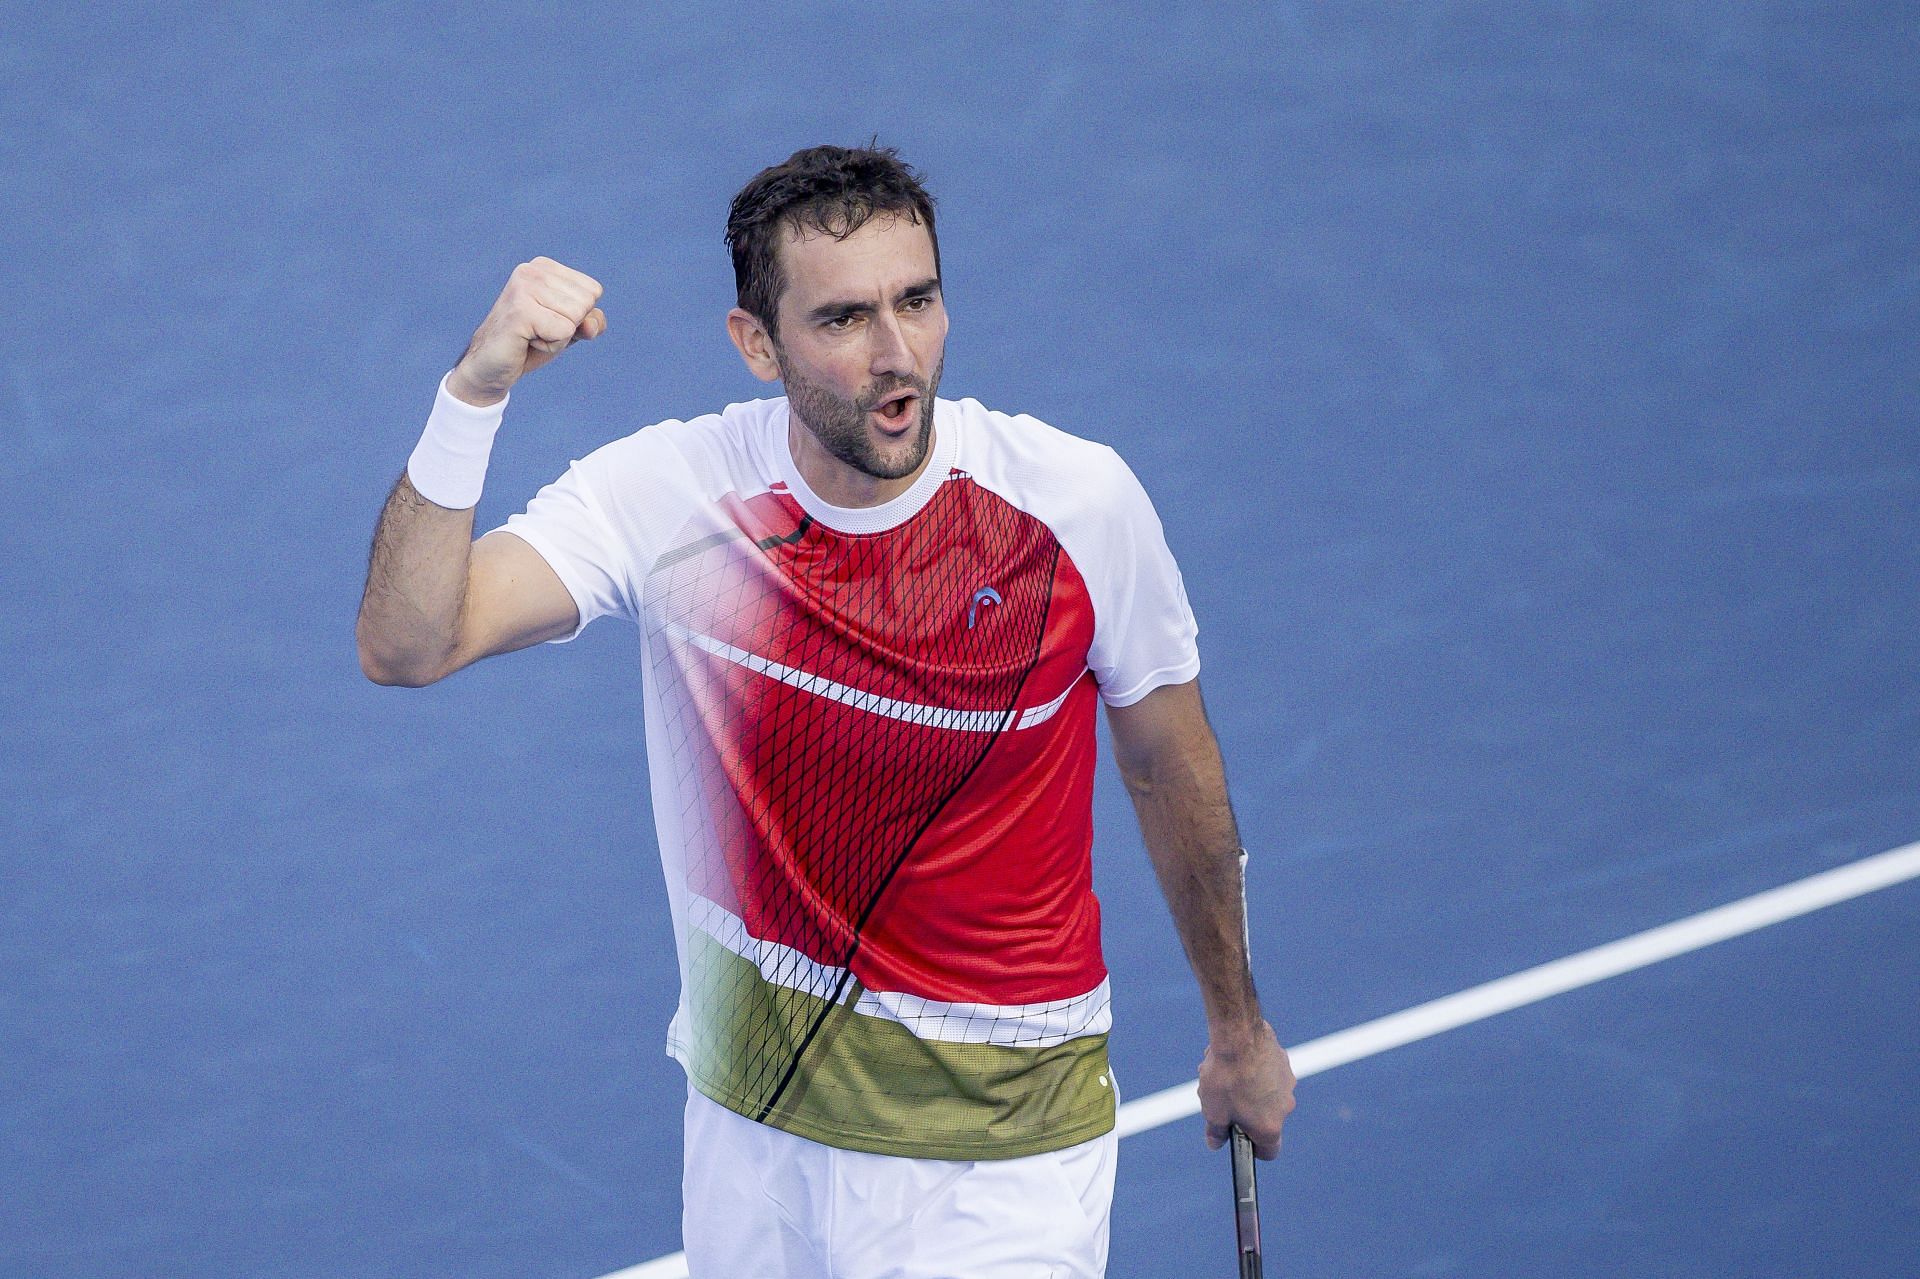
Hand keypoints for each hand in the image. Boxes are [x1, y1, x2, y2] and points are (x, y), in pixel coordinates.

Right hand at [447, 257, 606, 405]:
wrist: (490, 366)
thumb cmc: (530, 344)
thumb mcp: (569, 330)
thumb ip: (591, 323)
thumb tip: (591, 324)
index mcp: (544, 267)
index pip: (593, 291)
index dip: (577, 316)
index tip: (547, 321)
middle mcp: (532, 270)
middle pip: (586, 303)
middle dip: (568, 328)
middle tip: (537, 331)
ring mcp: (523, 287)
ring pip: (575, 319)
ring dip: (558, 338)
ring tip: (531, 335)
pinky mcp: (520, 310)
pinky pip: (563, 332)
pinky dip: (550, 346)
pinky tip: (526, 342)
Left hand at [1198, 1019, 1294, 1159]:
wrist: (1238, 1036)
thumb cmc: (1226, 1077)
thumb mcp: (1213, 1110)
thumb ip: (1216, 1131)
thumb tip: (1215, 1143)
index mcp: (1270, 1127)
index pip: (1269, 1151)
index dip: (1253, 1149)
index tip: (1240, 1139)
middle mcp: (1285, 1107)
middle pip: (1265, 1119)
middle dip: (1245, 1113)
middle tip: (1223, 1100)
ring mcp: (1287, 1083)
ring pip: (1266, 1093)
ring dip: (1249, 1089)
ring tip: (1226, 1075)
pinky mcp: (1284, 1061)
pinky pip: (1269, 1073)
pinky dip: (1255, 1070)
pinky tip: (1236, 1058)